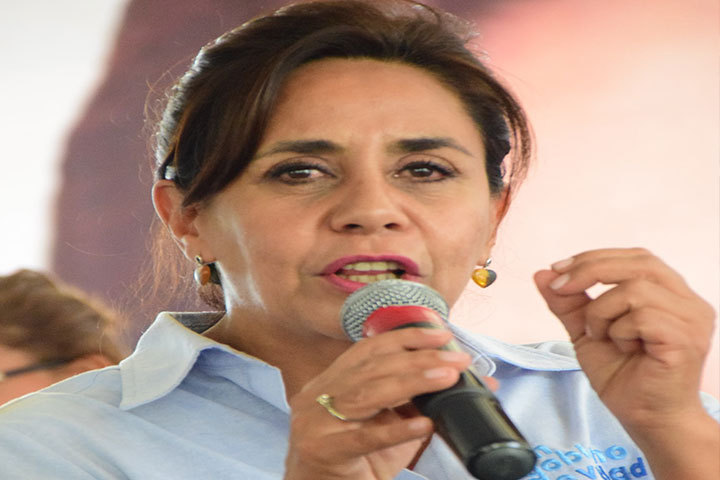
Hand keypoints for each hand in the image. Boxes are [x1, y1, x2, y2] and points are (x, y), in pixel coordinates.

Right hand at [284, 327, 472, 479]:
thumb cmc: (354, 462)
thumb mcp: (384, 427)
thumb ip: (415, 404)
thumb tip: (467, 383)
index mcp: (330, 382)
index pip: (368, 350)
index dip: (405, 337)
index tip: (441, 335)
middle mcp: (318, 396)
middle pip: (373, 368)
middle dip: (418, 359)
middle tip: (456, 359)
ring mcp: (316, 422)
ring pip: (368, 393)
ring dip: (413, 382)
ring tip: (446, 378)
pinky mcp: (325, 451)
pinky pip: (365, 438)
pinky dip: (398, 430)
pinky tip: (424, 424)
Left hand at [534, 248, 717, 477]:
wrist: (645, 418)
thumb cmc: (624, 376)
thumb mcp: (586, 330)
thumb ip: (568, 301)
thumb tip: (542, 273)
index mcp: (669, 292)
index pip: (635, 256)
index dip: (594, 257)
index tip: (558, 269)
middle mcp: (687, 301)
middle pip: (638, 262)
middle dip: (589, 270)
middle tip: (560, 288)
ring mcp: (691, 319)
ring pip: (635, 289)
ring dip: (602, 310)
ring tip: (601, 335)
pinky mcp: (684, 339)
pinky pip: (641, 317)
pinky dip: (618, 330)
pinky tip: (622, 348)